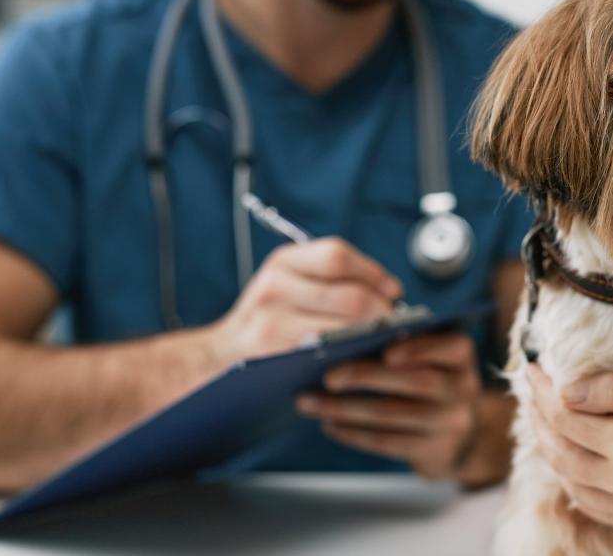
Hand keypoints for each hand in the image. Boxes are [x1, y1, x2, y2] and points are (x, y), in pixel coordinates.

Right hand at [205, 238, 402, 362]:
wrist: (219, 357)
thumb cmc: (268, 322)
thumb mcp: (289, 286)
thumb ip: (331, 281)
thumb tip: (391, 292)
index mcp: (283, 261)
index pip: (338, 255)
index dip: (373, 273)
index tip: (393, 290)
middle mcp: (274, 284)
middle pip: (349, 294)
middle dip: (381, 311)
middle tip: (394, 323)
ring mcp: (271, 319)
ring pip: (343, 325)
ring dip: (372, 335)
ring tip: (382, 340)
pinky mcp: (273, 351)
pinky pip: (327, 351)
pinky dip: (351, 354)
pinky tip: (359, 358)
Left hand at [296, 333, 482, 478]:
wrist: (460, 435)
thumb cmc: (431, 382)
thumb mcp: (432, 358)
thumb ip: (403, 345)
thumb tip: (344, 344)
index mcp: (462, 356)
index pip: (450, 346)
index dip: (419, 349)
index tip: (386, 352)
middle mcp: (463, 388)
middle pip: (414, 382)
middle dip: (365, 376)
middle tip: (327, 376)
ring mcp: (449, 423)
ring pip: (391, 414)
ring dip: (344, 408)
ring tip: (309, 402)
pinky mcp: (431, 451)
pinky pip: (385, 441)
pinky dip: (353, 432)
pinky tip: (329, 424)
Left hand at [526, 364, 612, 529]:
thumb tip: (568, 392)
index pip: (567, 417)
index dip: (544, 391)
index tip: (532, 367)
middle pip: (563, 452)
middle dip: (540, 419)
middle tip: (531, 390)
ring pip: (574, 481)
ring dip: (552, 451)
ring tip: (543, 421)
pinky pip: (599, 506)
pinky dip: (576, 485)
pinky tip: (572, 468)